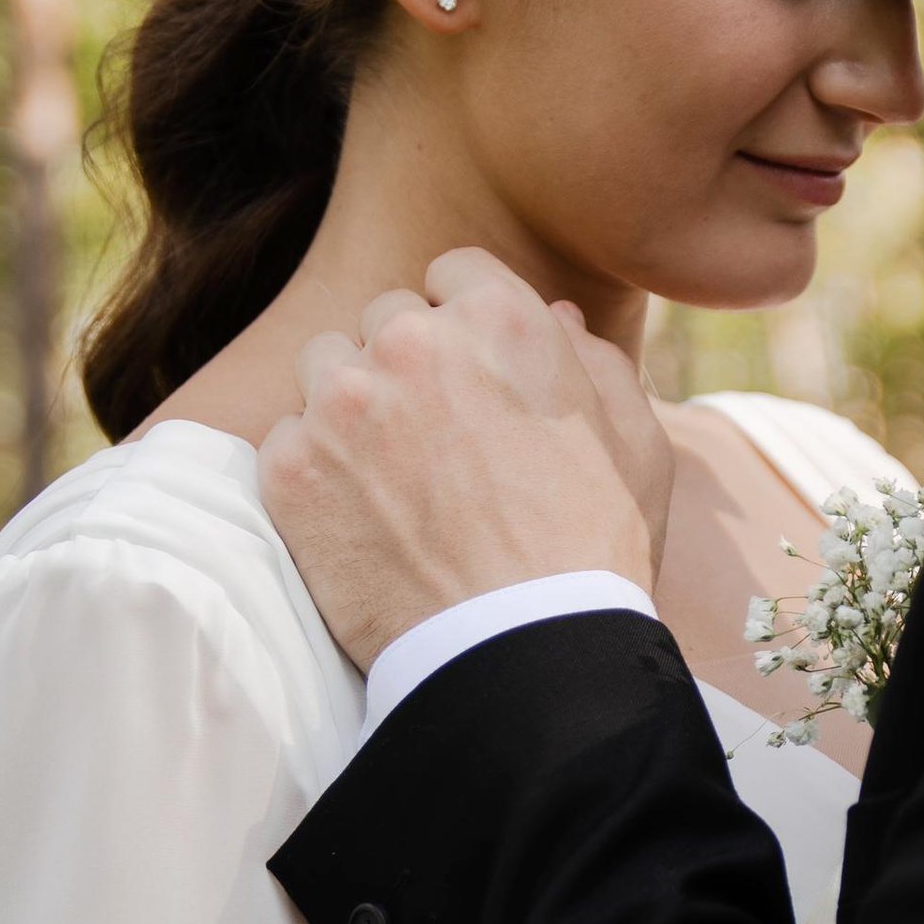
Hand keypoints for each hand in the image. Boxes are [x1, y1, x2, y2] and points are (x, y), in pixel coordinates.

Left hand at [259, 252, 675, 676]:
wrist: (524, 650)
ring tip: (395, 480)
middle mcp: (410, 340)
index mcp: (499, 316)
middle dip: (407, 365)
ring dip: (351, 408)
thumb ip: (597, 363)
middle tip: (438, 442)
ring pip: (325, 369)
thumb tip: (559, 320)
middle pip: (385, 319)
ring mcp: (340, 402)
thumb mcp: (636, 444)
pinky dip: (316, 475)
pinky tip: (363, 522)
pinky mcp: (289, 468)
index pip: (452, 273)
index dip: (466, 326)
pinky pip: (287, 441)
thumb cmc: (595, 549)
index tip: (472, 377)